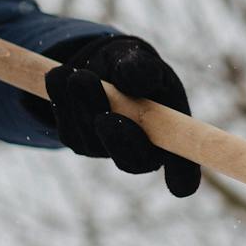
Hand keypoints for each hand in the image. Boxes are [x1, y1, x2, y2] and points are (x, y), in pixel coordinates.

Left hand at [43, 34, 200, 197]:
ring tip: (80, 74)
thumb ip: (142, 68)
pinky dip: (61, 99)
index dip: (183, 176)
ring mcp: (107, 150)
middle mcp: (142, 151)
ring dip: (83, 104)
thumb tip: (132, 79)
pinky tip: (62, 78)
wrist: (100, 64)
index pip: (185, 167)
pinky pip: (66, 126)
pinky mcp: (77, 141)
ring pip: (93, 138)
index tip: (180, 185)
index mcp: (172, 136)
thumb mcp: (141, 60)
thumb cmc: (133, 67)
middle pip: (133, 161)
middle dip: (118, 137)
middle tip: (106, 116)